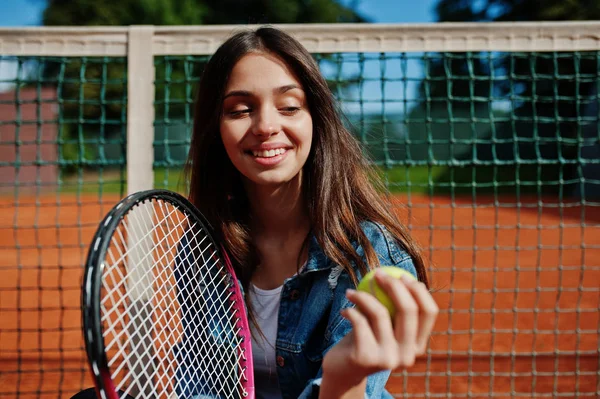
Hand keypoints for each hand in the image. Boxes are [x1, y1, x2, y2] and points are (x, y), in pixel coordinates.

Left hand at [321, 270, 437, 389]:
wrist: (342, 369)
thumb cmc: (365, 339)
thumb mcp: (383, 323)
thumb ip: (394, 307)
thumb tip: (400, 273)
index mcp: (417, 345)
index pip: (429, 312)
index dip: (418, 290)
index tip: (400, 275)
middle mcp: (407, 355)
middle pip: (409, 310)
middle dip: (393, 285)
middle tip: (377, 274)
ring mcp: (388, 358)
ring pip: (380, 313)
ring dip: (363, 295)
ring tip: (350, 292)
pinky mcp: (367, 358)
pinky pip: (360, 321)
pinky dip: (350, 310)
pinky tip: (344, 311)